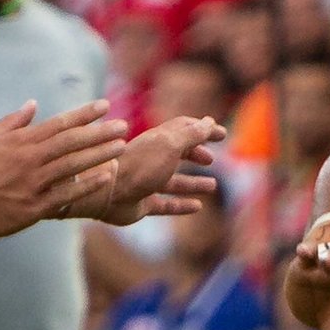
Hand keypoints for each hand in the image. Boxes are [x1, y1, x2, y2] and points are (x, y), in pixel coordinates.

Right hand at [0, 100, 127, 237]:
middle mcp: (30, 160)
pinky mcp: (35, 206)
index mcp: (20, 142)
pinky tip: (106, 177)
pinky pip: (67, 194)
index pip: (59, 124)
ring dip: (99, 155)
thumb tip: (33, 104)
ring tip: (121, 146)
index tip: (105, 106)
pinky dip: (87, 185)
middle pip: (71, 142)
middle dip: (99, 132)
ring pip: (73, 165)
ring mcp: (33, 183)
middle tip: (123, 126)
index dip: (84, 114)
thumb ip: (12, 121)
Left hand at [95, 115, 225, 223]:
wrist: (107, 192)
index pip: (183, 129)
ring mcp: (145, 183)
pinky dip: (182, 205)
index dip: (203, 129)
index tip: (222, 133)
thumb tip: (209, 122)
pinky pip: (166, 204)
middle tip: (211, 160)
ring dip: (193, 182)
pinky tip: (197, 207)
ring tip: (212, 185)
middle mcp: (151, 159)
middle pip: (176, 154)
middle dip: (195, 154)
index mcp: (158, 140)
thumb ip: (191, 134)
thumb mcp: (171, 145)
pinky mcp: (142, 204)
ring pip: (173, 181)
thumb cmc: (140, 165)